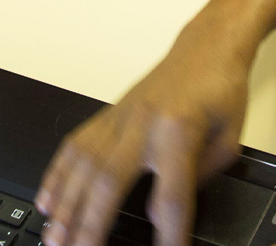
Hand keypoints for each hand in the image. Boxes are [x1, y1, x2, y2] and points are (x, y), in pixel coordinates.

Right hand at [38, 33, 249, 245]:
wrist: (206, 49)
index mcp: (180, 132)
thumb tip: (164, 212)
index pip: (170, 197)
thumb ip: (200, 179)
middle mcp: (143, 124)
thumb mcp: (229, 141)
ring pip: (82, 166)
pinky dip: (56, 176)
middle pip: (109, 183)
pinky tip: (45, 201)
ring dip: (64, 206)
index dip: (167, 234)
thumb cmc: (220, 92)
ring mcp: (119, 118)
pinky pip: (73, 146)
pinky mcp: (106, 114)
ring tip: (53, 238)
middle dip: (89, 225)